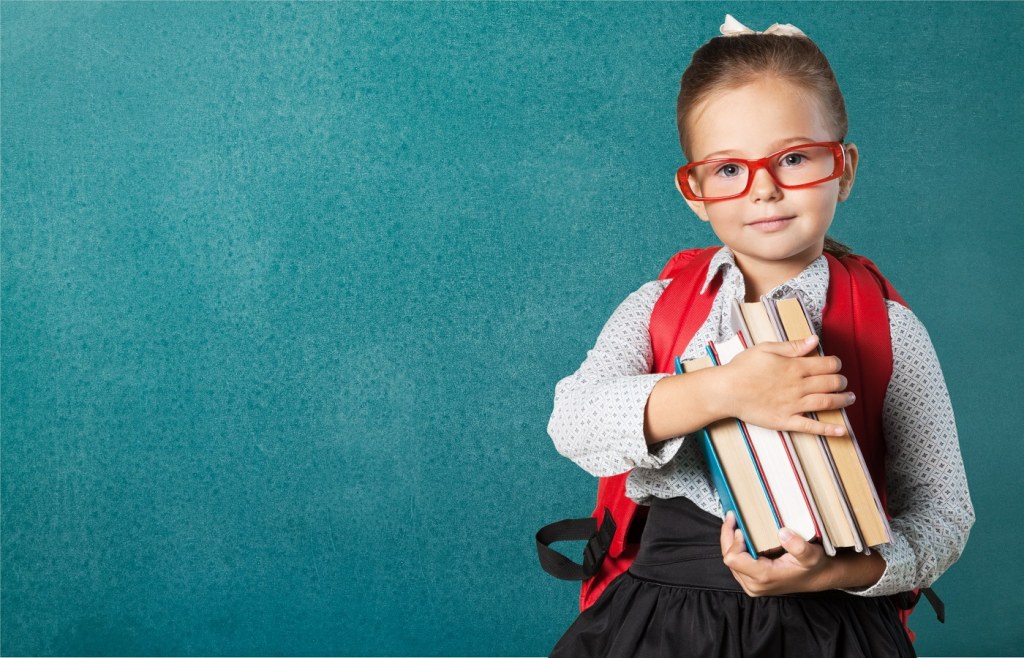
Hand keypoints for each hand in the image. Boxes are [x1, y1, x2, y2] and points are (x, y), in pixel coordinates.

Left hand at [719, 511, 830, 595]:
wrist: (817, 578)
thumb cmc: (814, 566)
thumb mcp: (811, 554)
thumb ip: (798, 546)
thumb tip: (782, 533)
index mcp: (764, 576)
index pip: (733, 558)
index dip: (734, 540)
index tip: (741, 526)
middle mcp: (754, 584)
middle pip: (728, 558)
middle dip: (728, 536)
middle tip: (732, 517)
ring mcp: (751, 585)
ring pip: (730, 561)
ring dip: (731, 542)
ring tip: (735, 523)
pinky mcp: (751, 582)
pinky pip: (736, 564)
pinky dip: (736, 548)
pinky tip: (741, 535)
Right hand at [721, 335, 852, 435]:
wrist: (726, 390)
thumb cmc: (742, 368)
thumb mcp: (766, 349)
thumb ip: (792, 346)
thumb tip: (814, 340)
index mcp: (794, 367)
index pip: (826, 365)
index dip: (836, 364)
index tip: (836, 365)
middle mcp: (798, 386)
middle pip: (830, 383)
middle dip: (841, 382)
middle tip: (843, 382)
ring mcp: (793, 405)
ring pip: (826, 402)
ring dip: (842, 400)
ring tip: (850, 399)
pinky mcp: (786, 421)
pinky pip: (811, 427)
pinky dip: (829, 429)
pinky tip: (843, 430)